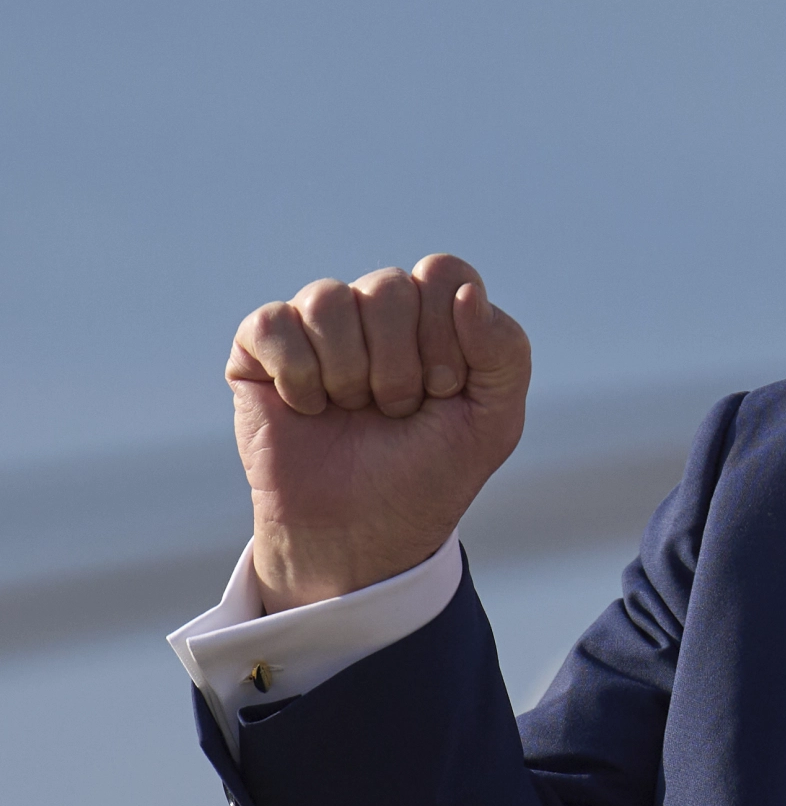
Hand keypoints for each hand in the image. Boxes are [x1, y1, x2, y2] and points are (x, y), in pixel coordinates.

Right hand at [228, 254, 529, 610]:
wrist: (362, 532)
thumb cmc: (429, 472)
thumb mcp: (494, 421)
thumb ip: (505, 351)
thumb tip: (467, 292)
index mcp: (434, 314)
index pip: (442, 273)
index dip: (446, 336)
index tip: (445, 390)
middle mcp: (375, 310)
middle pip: (388, 286)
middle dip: (400, 366)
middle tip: (397, 410)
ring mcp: (317, 325)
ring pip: (328, 299)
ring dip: (350, 374)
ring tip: (355, 411)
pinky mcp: (260, 347)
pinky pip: (274, 324)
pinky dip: (299, 378)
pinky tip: (310, 409)